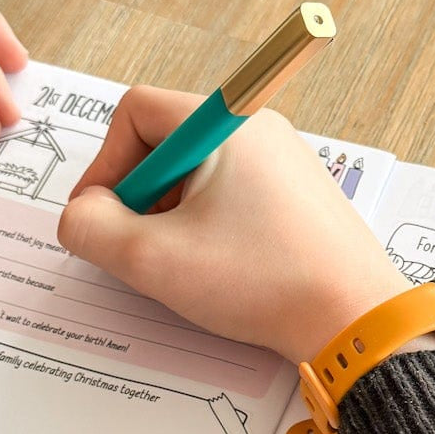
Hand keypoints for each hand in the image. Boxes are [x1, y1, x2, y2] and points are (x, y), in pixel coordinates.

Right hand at [56, 87, 409, 363]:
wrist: (354, 320)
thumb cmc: (266, 282)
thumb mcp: (152, 260)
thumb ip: (92, 229)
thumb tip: (80, 216)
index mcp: (225, 124)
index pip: (136, 113)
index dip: (105, 165)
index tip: (102, 216)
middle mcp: (259, 131)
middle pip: (166, 145)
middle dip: (139, 198)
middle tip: (141, 248)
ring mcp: (283, 165)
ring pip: (198, 178)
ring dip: (172, 220)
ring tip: (184, 268)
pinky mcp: (296, 200)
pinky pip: (231, 200)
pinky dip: (208, 232)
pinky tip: (219, 274)